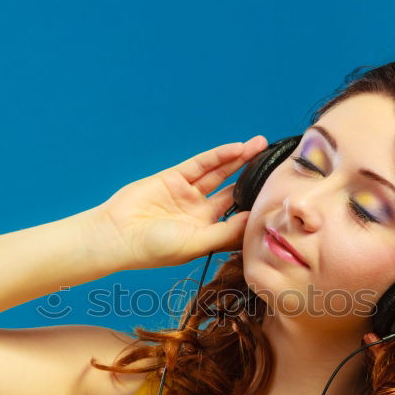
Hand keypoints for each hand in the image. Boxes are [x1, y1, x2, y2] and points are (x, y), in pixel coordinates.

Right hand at [90, 135, 268, 269]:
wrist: (118, 235)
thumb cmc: (155, 248)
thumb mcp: (196, 244)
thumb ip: (225, 232)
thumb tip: (253, 220)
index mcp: (206, 234)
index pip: (237, 219)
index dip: (255, 209)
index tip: (277, 199)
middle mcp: (199, 214)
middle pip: (232, 193)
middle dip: (251, 180)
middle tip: (274, 166)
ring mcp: (187, 194)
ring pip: (219, 174)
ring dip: (239, 160)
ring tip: (260, 146)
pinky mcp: (175, 177)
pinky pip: (201, 164)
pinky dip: (219, 156)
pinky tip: (237, 148)